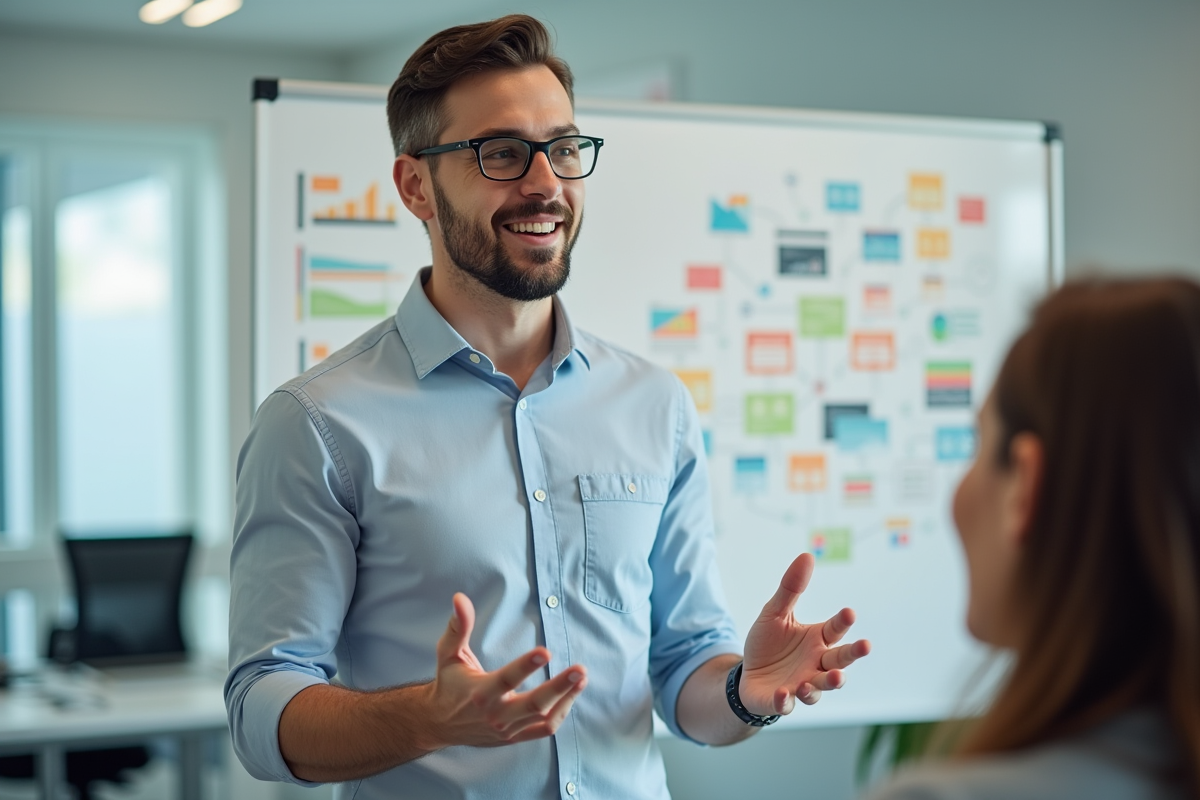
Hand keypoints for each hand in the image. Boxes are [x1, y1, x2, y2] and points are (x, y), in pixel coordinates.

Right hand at [424, 593, 586, 748]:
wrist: (439, 723)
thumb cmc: (448, 683)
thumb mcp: (448, 653)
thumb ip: (458, 627)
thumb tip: (460, 599)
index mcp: (480, 692)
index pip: (507, 679)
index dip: (526, 666)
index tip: (545, 652)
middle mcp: (495, 714)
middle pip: (533, 704)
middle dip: (559, 687)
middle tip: (579, 670)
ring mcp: (506, 729)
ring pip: (543, 718)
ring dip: (566, 698)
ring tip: (582, 678)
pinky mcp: (514, 737)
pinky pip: (544, 729)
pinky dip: (561, 713)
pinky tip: (571, 694)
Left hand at [739, 553, 869, 715]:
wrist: (748, 675)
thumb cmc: (768, 643)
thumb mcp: (775, 613)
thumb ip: (790, 588)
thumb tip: (807, 555)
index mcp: (817, 640)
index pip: (835, 630)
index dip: (843, 622)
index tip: (849, 612)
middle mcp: (816, 664)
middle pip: (840, 660)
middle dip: (852, 654)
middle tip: (865, 645)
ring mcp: (802, 684)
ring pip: (821, 686)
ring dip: (829, 682)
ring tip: (835, 677)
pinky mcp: (782, 701)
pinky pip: (788, 703)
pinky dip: (787, 700)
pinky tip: (785, 693)